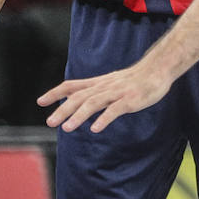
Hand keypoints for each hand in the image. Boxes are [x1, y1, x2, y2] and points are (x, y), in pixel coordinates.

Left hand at [38, 64, 171, 132]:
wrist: (157, 69)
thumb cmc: (135, 79)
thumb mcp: (111, 82)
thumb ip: (95, 90)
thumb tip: (78, 98)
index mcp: (98, 83)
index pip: (72, 85)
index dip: (56, 93)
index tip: (41, 102)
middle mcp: (104, 87)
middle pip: (79, 97)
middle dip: (63, 110)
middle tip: (49, 122)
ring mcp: (117, 93)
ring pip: (93, 103)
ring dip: (78, 115)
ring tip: (67, 128)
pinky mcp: (130, 100)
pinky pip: (114, 110)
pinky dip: (103, 119)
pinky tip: (94, 129)